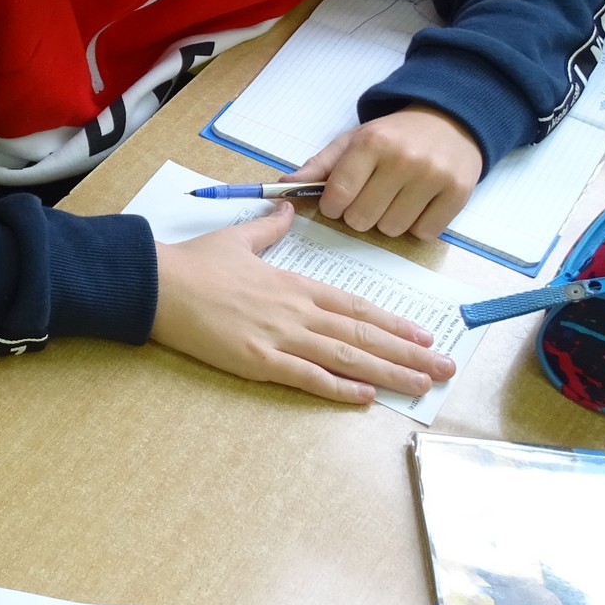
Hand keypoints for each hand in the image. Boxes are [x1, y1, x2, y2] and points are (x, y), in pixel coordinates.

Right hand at [150, 205, 455, 402]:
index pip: (358, 307)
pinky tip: (366, 396)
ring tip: (422, 385)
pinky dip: (339, 387)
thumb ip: (269, 228)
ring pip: (347, 356)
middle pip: (365, 334)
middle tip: (446, 368)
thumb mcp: (238, 238)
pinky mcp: (259, 361)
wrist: (159, 283)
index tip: (426, 336)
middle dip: (409, 353)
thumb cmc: (194, 263)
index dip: (395, 323)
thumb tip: (287, 208)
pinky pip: (307, 377)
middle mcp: (298, 311)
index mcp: (296, 284)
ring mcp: (281, 336)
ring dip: (389, 372)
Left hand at [282, 106, 483, 240]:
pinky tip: (417, 204)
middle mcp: (404, 159)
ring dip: (387, 222)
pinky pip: (424, 232)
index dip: (332, 206)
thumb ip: (319, 166)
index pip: (337, 195)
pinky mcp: (458, 192)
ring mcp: (433, 176)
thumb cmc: (394, 136)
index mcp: (372, 143)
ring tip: (395, 199)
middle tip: (370, 198)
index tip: (339, 200)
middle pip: (362, 219)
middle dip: (359, 215)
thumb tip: (283, 186)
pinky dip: (417, 226)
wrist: (450, 120)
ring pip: (392, 230)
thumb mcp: (353, 141)